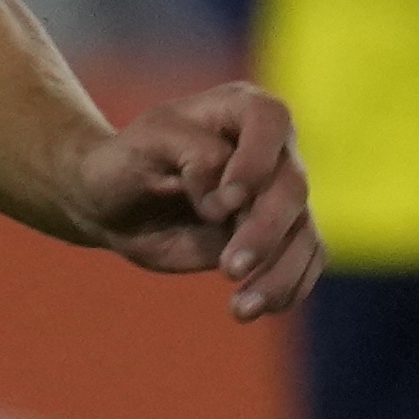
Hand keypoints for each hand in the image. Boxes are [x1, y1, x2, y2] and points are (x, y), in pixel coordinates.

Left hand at [68, 78, 320, 322]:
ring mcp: (277, 195)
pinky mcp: (277, 236)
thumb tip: (231, 199)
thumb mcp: (145, 144)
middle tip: (229, 268)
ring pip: (304, 232)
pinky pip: (304, 261)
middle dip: (265, 232)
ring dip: (280, 274)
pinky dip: (287, 288)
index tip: (226, 199)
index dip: (257, 160)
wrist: (114, 203)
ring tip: (241, 309)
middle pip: (292, 187)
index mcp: (240, 110)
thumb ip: (193, 154)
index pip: (270, 120)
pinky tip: (252, 308)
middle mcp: (270, 150)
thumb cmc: (126, 162)